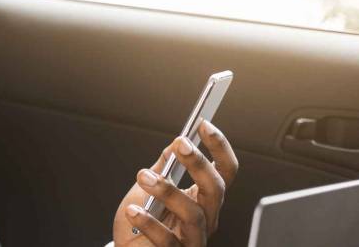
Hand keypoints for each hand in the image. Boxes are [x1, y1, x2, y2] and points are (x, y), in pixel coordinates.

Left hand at [112, 120, 238, 246]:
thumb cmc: (141, 222)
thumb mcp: (150, 188)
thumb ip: (164, 166)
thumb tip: (176, 142)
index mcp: (204, 199)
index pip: (225, 171)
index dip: (219, 147)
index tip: (203, 124)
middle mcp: (206, 218)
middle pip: (215, 188)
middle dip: (199, 163)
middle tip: (180, 144)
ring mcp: (194, 239)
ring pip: (193, 214)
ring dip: (168, 191)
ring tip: (143, 176)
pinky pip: (168, 240)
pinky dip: (149, 223)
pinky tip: (134, 210)